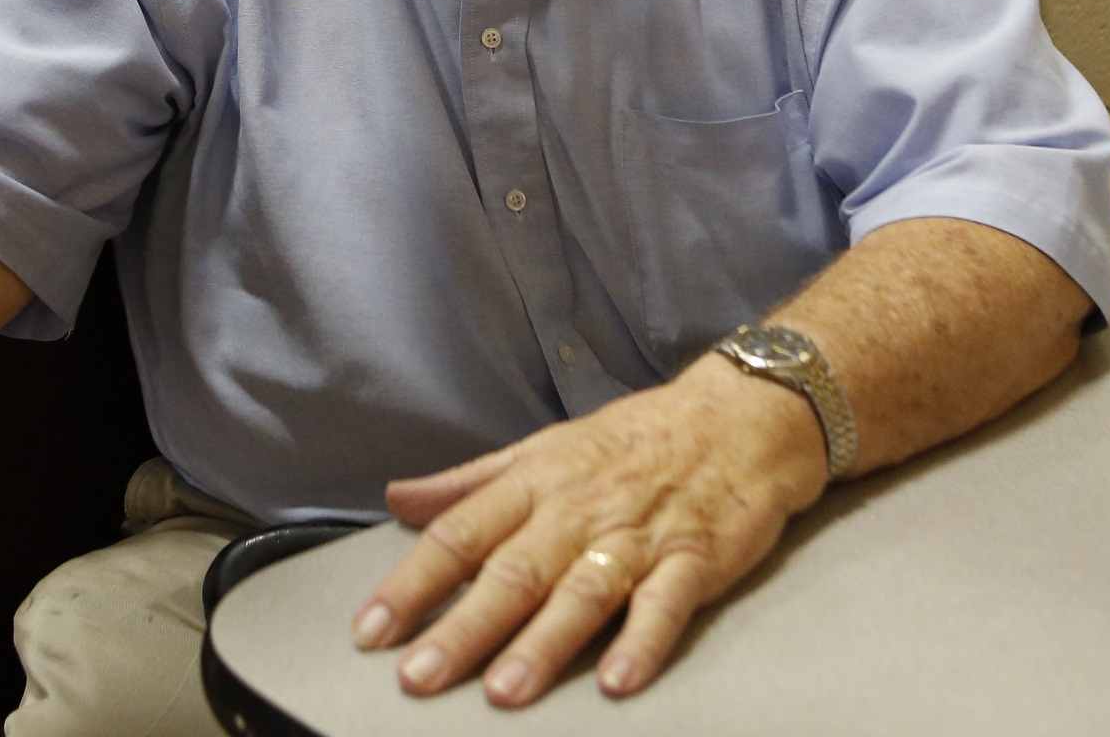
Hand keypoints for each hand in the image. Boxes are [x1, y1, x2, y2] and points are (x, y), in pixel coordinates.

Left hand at [351, 357, 828, 707]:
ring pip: (581, 594)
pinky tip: (617, 680)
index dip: (412, 583)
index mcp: (535, 484)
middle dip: (462, 628)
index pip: (460, 534)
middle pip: (511, 573)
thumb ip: (469, 482)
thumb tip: (398, 497)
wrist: (738, 416)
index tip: (371, 629)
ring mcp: (637, 537)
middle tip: (419, 675)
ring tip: (504, 691)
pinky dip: (642, 642)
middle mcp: (578, 511)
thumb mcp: (543, 448)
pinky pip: (665, 605)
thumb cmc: (635, 439)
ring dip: (542, 645)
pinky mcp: (694, 558)